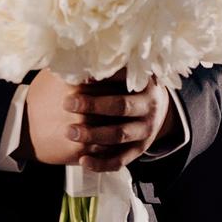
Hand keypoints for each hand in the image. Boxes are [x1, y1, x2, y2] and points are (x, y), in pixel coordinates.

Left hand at [25, 69, 169, 171]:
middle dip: (93, 106)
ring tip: (70, 132)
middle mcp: (149, 107)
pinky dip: (102, 163)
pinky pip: (121, 160)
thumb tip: (74, 59)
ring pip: (120, 134)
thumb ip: (105, 69)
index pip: (123, 79)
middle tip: (67, 104)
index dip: (101, 78)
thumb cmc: (128, 86)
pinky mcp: (139, 150)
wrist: (155, 108)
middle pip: (121, 106)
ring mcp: (145, 131)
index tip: (79, 78)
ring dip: (94, 135)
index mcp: (144, 84)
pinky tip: (82, 161)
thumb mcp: (124, 73)